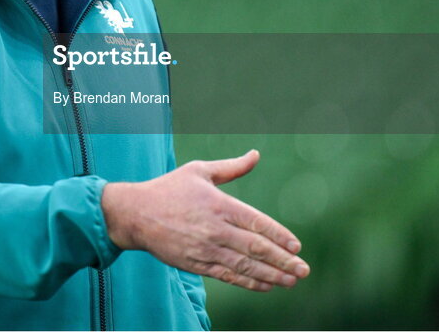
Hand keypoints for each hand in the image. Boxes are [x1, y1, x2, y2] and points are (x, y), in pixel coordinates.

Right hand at [100, 150, 308, 291]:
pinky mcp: (196, 263)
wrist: (135, 214)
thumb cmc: (169, 189)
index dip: (279, 235)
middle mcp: (214, 228)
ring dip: (271, 275)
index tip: (296, 246)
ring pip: (244, 266)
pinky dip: (248, 282)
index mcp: (218, 204)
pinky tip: (266, 285)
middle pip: (255, 248)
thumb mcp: (199, 171)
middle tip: (303, 269)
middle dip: (283, 260)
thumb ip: (231, 167)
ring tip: (291, 280)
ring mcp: (205, 248)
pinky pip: (227, 275)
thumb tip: (256, 154)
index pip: (256, 222)